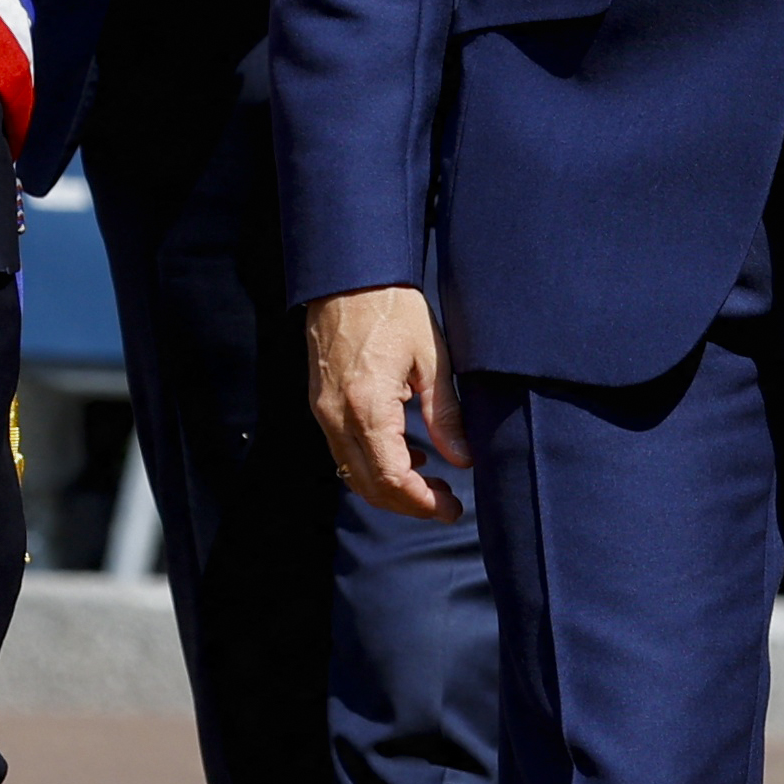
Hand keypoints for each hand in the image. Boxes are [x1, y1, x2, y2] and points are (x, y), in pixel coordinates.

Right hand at [305, 287, 456, 519]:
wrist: (348, 276)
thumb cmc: (394, 308)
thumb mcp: (432, 358)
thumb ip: (445, 414)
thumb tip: (463, 459)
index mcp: (367, 406)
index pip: (391, 478)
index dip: (422, 503)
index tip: (451, 508)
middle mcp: (336, 416)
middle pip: (368, 485)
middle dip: (408, 504)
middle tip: (447, 504)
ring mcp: (323, 412)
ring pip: (352, 473)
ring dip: (390, 488)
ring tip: (432, 485)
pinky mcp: (320, 404)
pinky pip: (344, 450)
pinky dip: (372, 465)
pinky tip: (408, 455)